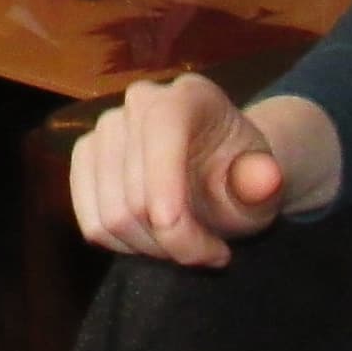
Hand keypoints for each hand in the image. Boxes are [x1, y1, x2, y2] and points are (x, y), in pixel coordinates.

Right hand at [67, 72, 282, 265]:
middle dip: (176, 241)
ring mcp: (106, 128)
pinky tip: (156, 242)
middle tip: (213, 254)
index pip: (163, 135)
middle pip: (136, 195)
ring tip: (187, 247)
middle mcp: (140, 101)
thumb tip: (266, 179)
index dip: (168, 192)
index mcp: (189, 96)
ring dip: (152, 249)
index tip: (200, 249)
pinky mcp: (85, 157)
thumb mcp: (263, 185)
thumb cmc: (243, 178)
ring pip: (111, 216)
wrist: (222, 174)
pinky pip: (91, 222)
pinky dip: (125, 246)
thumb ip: (262, 183)